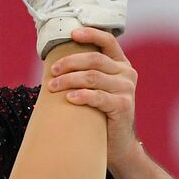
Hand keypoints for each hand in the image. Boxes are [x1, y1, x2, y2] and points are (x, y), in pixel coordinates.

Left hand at [46, 27, 137, 167]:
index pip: (108, 41)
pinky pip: (98, 97)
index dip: (90, 34)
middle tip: (52, 71)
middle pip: (94, 60)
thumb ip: (84, 75)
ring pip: (93, 77)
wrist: (116, 145)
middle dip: (69, 63)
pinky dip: (81, 96)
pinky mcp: (123, 106)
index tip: (72, 33)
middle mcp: (126, 73)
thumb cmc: (99, 115)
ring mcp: (127, 89)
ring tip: (52, 87)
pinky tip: (69, 98)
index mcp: (120, 64)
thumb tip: (51, 67)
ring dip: (69, 80)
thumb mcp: (96, 90)